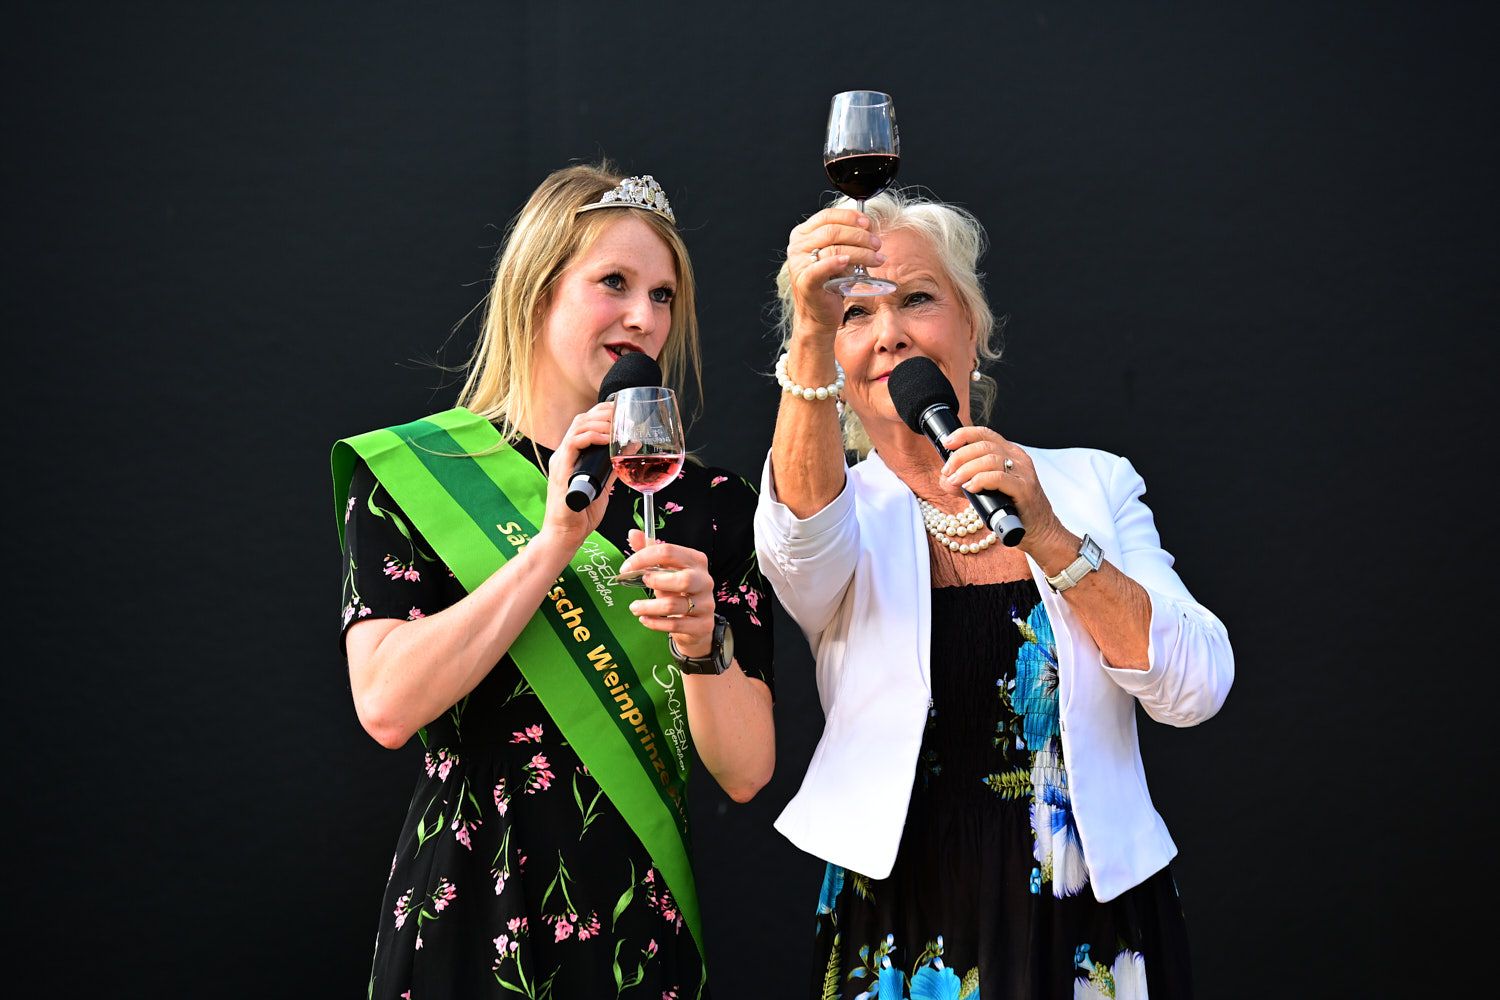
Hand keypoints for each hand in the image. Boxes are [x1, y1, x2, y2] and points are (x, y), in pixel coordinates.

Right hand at [538, 401, 616, 548]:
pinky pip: (574, 443)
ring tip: (618, 424)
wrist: (565, 535)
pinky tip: (607, 438)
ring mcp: (561, 461)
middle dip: (604, 412)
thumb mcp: (604, 486)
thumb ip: (612, 468)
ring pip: (578, 426)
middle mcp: (564, 454)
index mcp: (572, 456)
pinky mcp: (561, 470)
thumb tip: (629, 451)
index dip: (603, 412)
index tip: (622, 410)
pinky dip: (592, 436)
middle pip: (582, 419)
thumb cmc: (581, 514)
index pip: (585, 423)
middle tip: (624, 413)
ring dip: (601, 422)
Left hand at [620, 529, 716, 658]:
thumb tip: (633, 533)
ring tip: (634, 607)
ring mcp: (706, 604)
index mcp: (696, 561)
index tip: (625, 567)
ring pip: (674, 605)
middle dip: (656, 581)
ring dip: (649, 606)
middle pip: (683, 579)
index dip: (644, 557)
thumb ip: (649, 552)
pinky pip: (675, 625)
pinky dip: (655, 623)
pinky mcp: (702, 625)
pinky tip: (645, 619)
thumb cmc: (677, 592)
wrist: (695, 622)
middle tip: (639, 584)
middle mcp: (705, 581)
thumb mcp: (664, 571)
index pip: (669, 552)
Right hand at [785, 207, 885, 331]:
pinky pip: (821, 268)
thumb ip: (844, 238)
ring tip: (876, 258)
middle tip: (877, 244)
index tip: (868, 223)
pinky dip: (836, 263)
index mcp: (802, 235)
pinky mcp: (805, 282)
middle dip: (860, 236)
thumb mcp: (835, 255)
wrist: (818, 316)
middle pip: (832, 231)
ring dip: (861, 251)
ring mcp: (798, 265)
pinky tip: (848, 263)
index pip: (827, 216)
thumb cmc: (829, 285)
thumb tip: (867, 225)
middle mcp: (797, 247)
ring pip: (833, 248)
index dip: (850, 217)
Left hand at [938, 427, 1066, 553]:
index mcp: (1009, 453)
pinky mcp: (1025, 489)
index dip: (964, 435)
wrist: (1039, 529)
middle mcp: (1018, 458)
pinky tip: (970, 487)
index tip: (947, 443)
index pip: (985, 434)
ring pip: (990, 459)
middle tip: (948, 471)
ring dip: (966, 469)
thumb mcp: (986, 490)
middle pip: (983, 446)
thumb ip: (966, 481)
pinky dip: (980, 480)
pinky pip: (999, 477)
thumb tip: (944, 479)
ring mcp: (1023, 472)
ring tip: (955, 481)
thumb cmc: (1013, 508)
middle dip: (959, 457)